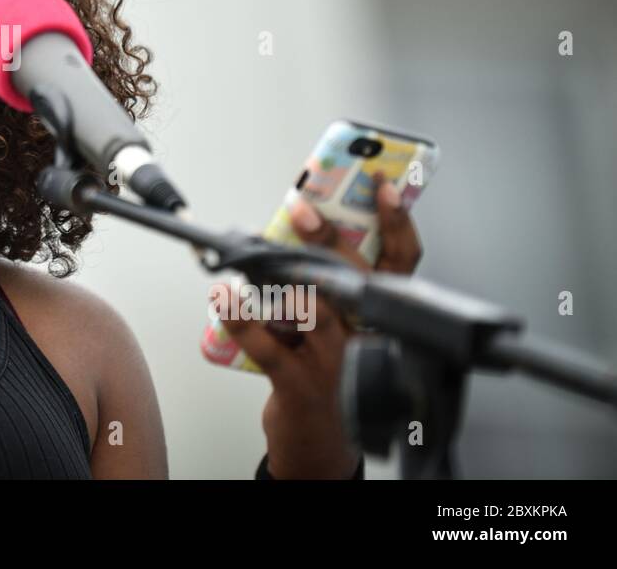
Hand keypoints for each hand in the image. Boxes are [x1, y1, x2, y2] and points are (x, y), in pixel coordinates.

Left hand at [212, 172, 422, 477]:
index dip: (396, 222)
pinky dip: (242, 321)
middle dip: (325, 239)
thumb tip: (290, 229)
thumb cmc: (323, 369)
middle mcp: (362, 336)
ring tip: (245, 257)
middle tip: (300, 208)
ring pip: (311, 310)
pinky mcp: (300, 386)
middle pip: (353, 278)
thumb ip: (322, 280)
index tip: (383, 185)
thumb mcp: (334, 321)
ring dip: (275, 279)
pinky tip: (225, 300)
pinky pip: (270, 348)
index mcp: (374, 314)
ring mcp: (334, 362)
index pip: (399, 261)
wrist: (319, 439)